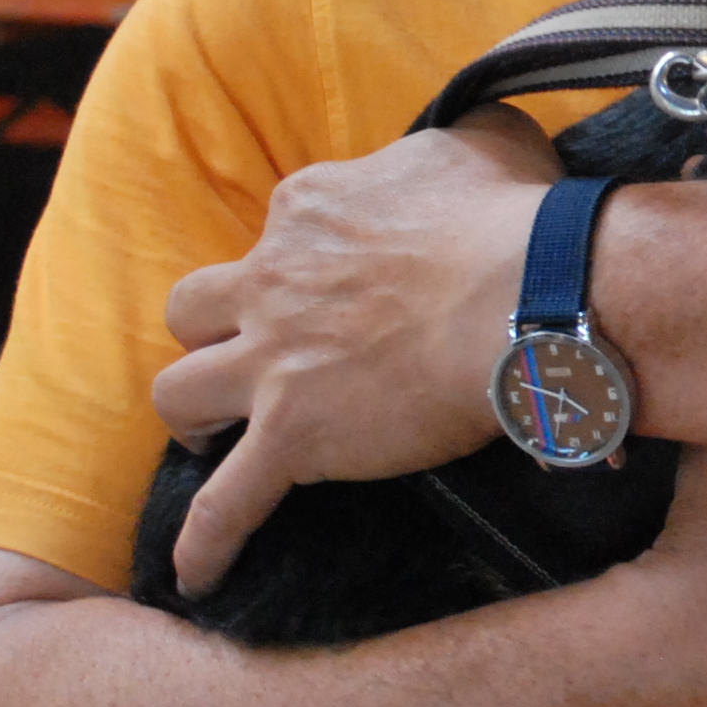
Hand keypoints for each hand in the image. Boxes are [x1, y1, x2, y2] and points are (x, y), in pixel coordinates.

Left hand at [155, 106, 556, 591]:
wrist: (528, 293)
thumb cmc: (518, 219)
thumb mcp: (486, 141)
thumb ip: (463, 134)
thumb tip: (480, 136)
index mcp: (311, 210)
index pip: (275, 235)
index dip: (298, 264)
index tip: (335, 289)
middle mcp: (272, 280)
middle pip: (193, 309)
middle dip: (211, 334)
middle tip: (246, 358)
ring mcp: (275, 362)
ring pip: (178, 392)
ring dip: (192, 413)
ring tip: (210, 439)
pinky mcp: (293, 437)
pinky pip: (226, 502)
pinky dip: (207, 540)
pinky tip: (195, 572)